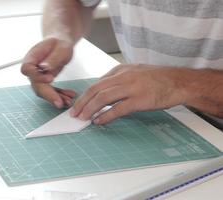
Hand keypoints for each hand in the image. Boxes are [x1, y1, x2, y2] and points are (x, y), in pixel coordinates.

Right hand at [21, 37, 76, 107]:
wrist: (60, 43)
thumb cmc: (59, 43)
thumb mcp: (60, 48)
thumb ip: (53, 58)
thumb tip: (44, 68)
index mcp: (31, 57)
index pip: (27, 69)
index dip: (37, 76)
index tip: (50, 79)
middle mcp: (32, 69)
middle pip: (36, 85)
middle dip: (49, 95)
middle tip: (60, 103)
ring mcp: (38, 77)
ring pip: (44, 91)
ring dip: (56, 97)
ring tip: (68, 102)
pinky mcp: (45, 82)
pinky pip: (51, 91)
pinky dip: (60, 95)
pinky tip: (69, 96)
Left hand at [70, 64, 187, 123]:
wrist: (180, 82)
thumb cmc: (158, 79)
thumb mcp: (135, 72)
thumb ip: (118, 79)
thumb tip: (102, 92)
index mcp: (120, 71)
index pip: (97, 83)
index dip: (85, 95)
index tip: (78, 104)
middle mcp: (124, 77)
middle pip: (96, 90)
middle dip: (82, 102)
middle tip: (74, 113)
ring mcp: (132, 87)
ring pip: (104, 98)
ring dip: (90, 109)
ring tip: (82, 118)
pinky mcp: (140, 99)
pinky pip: (118, 108)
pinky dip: (106, 116)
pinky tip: (98, 121)